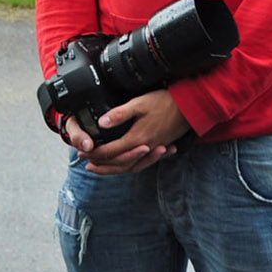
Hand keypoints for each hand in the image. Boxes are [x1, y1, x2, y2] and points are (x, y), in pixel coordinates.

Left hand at [63, 89, 189, 174]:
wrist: (190, 107)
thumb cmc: (165, 102)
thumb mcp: (139, 104)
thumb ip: (119, 114)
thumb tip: (102, 123)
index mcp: (136, 138)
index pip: (110, 152)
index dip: (94, 153)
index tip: (82, 153)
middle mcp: (144, 148)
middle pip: (119, 164)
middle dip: (101, 165)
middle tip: (86, 164)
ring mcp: (153, 149)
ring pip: (130, 166)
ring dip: (114, 168)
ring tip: (102, 166)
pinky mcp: (159, 147)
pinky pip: (141, 163)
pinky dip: (130, 165)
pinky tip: (126, 162)